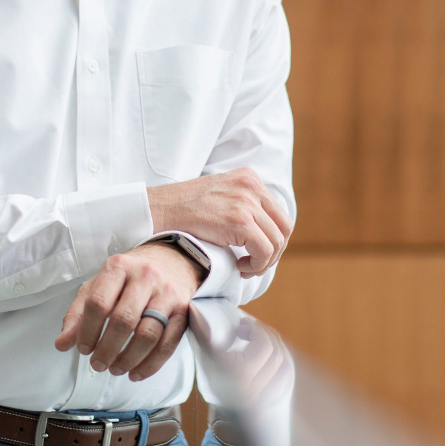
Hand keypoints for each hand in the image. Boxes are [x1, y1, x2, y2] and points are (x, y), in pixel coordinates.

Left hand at [53, 242, 199, 381]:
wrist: (171, 261)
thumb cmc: (127, 278)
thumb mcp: (98, 286)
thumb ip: (78, 314)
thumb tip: (62, 344)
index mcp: (117, 267)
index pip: (98, 303)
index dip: (88, 331)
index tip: (83, 349)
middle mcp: (144, 277)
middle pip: (124, 320)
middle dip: (108, 349)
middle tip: (97, 364)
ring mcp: (167, 294)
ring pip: (148, 335)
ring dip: (129, 359)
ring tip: (115, 369)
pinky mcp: (184, 311)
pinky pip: (168, 344)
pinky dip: (151, 364)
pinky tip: (136, 373)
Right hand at [146, 167, 290, 276]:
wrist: (160, 209)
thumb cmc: (183, 208)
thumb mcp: (219, 194)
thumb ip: (242, 203)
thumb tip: (262, 231)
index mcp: (249, 178)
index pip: (278, 213)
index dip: (273, 238)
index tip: (257, 252)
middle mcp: (252, 187)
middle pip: (284, 227)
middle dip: (274, 251)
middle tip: (256, 264)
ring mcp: (246, 203)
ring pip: (276, 242)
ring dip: (264, 261)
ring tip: (245, 267)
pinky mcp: (240, 221)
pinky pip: (264, 250)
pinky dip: (256, 264)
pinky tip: (240, 266)